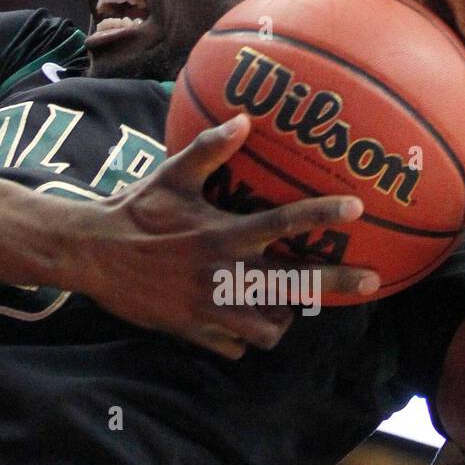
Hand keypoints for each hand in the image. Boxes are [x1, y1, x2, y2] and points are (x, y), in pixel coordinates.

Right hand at [74, 115, 379, 358]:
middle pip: (294, 285)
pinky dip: (244, 337)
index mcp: (222, 234)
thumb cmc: (135, 210)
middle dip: (338, 282)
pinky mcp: (194, 331)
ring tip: (287, 305)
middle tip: (372, 279)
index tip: (357, 207)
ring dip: (285, 316)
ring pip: (270, 327)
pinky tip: (242, 323)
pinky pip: (236, 345)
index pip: (283, 224)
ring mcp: (210, 308)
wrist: (91, 255)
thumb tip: (243, 119)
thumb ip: (209, 150)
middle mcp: (223, 274)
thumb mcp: (170, 175)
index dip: (322, 214)